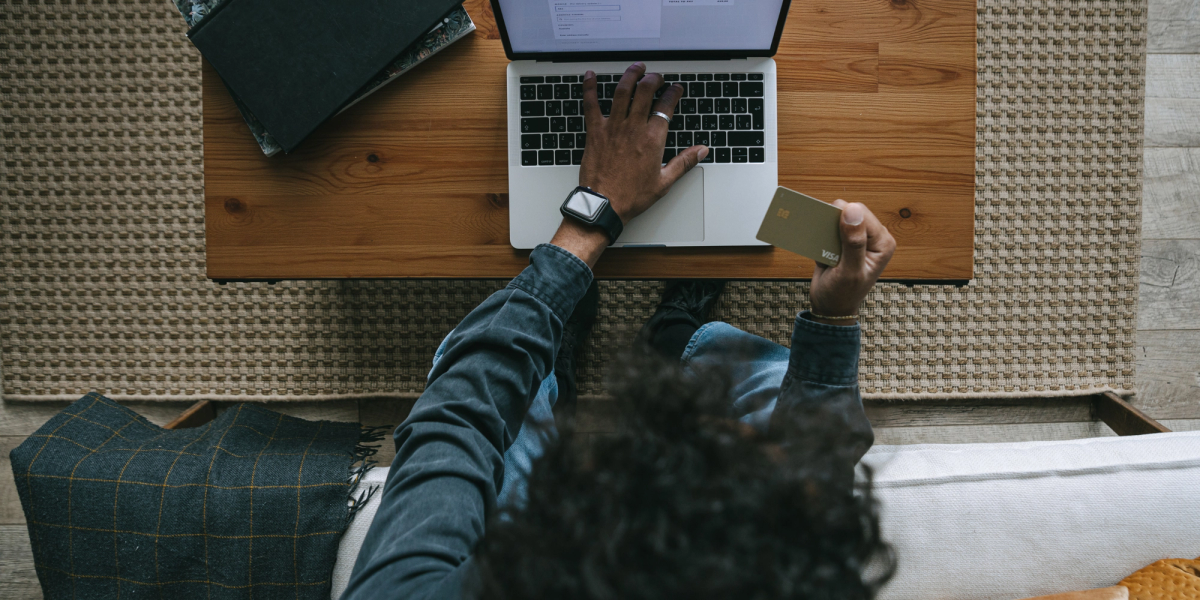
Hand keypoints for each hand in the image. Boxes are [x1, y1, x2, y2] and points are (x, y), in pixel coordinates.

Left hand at [579, 63, 707, 223]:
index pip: (666, 106)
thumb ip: (684, 162)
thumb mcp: (664, 181)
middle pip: (645, 91)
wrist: (604, 205)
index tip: (675, 89)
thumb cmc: (631, 196)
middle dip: (653, 79)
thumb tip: (701, 150)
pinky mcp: (595, 132)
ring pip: (622, 92)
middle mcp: (633, 128)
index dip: (673, 93)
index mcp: (652, 139)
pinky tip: (590, 76)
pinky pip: (591, 104)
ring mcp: (613, 127)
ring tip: (636, 68)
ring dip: (630, 75)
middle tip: (656, 76)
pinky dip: (589, 88)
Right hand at [808, 201, 896, 325]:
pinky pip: (830, 227)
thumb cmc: (843, 294)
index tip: (829, 236)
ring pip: (838, 217)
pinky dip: (821, 233)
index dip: (842, 219)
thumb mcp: (850, 271)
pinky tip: (819, 247)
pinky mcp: (843, 241)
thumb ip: (853, 243)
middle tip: (826, 245)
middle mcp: (873, 237)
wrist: (830, 308)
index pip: (861, 214)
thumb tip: (852, 210)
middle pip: (850, 212)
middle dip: (834, 223)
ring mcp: (858, 238)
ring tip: (823, 247)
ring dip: (826, 228)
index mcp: (883, 242)